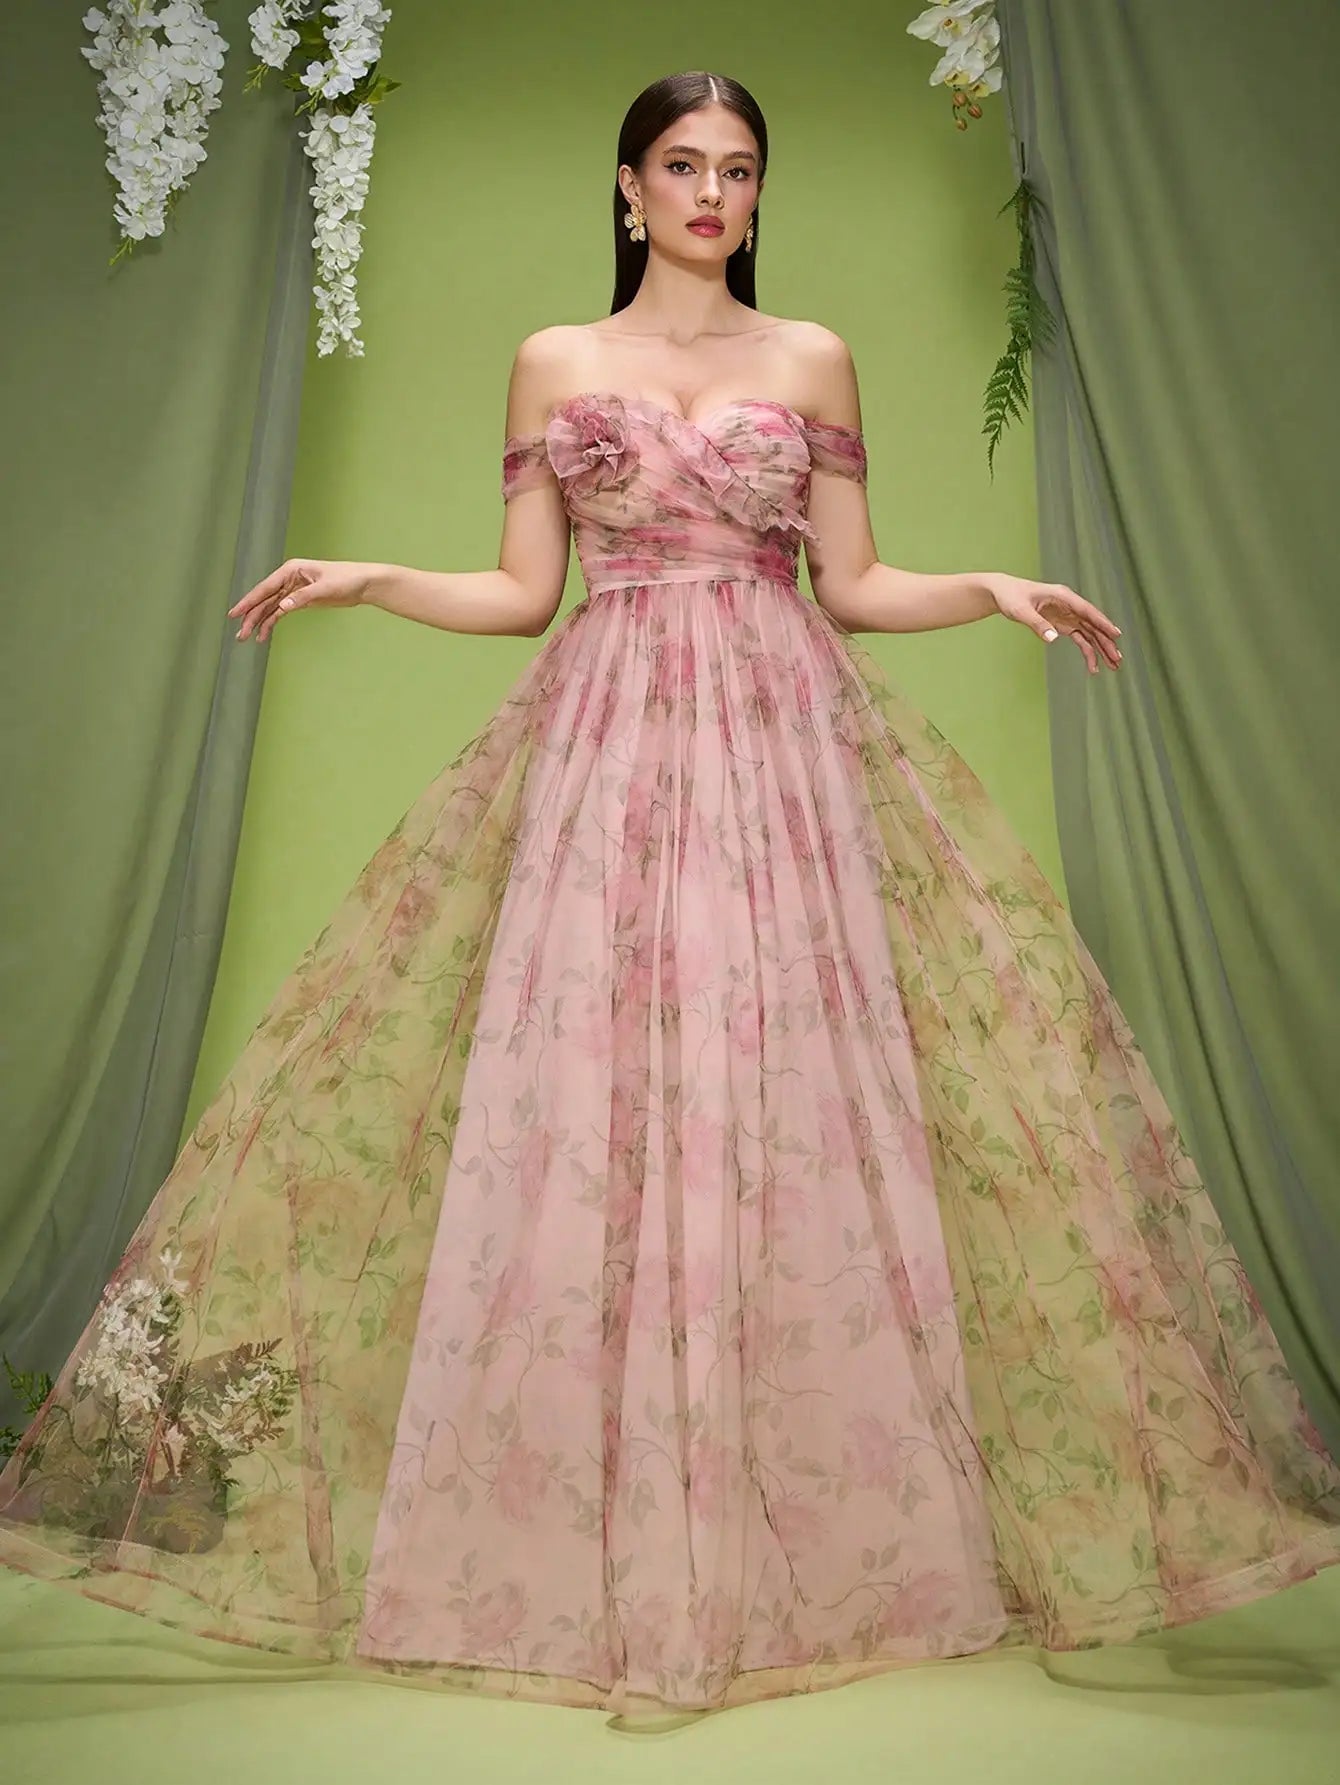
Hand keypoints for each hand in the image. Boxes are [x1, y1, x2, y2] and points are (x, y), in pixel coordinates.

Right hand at [228, 558, 381, 642]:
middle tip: (240, 634)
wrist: (363, 584)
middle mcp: (288, 579)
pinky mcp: (300, 600)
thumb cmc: (347, 579)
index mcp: (291, 570)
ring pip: (270, 608)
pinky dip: (272, 623)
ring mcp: (293, 590)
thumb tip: (283, 607)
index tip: (235, 613)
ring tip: (247, 638)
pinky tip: (263, 635)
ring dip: (259, 622)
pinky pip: (281, 612)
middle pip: (264, 600)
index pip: (265, 588)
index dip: (248, 601)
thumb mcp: (325, 588)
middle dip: (251, 617)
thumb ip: (303, 597)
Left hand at [984, 572, 1122, 673]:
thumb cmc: (1011, 597)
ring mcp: (1069, 616)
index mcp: (1063, 596)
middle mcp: (1070, 605)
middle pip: (1093, 625)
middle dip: (1106, 642)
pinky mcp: (1064, 624)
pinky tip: (1093, 666)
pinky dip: (1088, 651)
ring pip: (1091, 633)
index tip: (1116, 634)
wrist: (1004, 594)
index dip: (1103, 623)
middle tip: (1117, 659)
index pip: (1088, 611)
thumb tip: (1053, 639)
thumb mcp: (1021, 611)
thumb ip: (1037, 624)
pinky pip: (1081, 639)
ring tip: (1113, 666)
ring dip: (1102, 649)